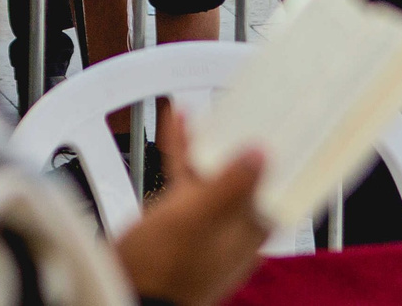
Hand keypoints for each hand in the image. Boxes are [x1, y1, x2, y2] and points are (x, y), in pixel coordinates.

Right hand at [110, 107, 268, 305]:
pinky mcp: (176, 225)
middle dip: (237, 145)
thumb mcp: (198, 218)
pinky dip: (183, 155)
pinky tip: (176, 128)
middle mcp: (229, 232)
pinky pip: (185, 180)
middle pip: (241, 179)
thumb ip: (231, 185)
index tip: (277, 131)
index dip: (275, 159)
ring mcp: (202, 228)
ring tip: (203, 113)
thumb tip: (261, 153)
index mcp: (246, 233)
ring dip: (207, 144)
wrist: (124, 292)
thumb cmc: (163, 270)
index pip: (273, 190)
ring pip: (211, 177)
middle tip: (240, 114)